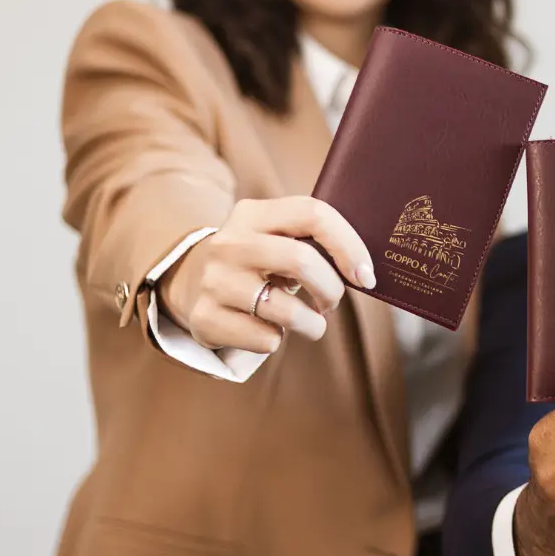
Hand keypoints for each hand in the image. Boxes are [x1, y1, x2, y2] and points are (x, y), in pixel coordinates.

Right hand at [157, 196, 374, 353]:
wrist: (188, 282)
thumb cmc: (255, 261)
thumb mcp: (273, 237)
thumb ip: (311, 240)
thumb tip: (365, 271)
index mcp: (252, 214)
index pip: (312, 214)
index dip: (349, 245)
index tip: (366, 276)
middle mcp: (229, 243)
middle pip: (301, 260)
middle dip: (331, 289)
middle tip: (333, 302)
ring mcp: (214, 281)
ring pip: (286, 310)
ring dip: (313, 325)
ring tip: (311, 324)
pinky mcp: (205, 318)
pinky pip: (265, 339)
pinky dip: (277, 340)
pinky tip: (267, 329)